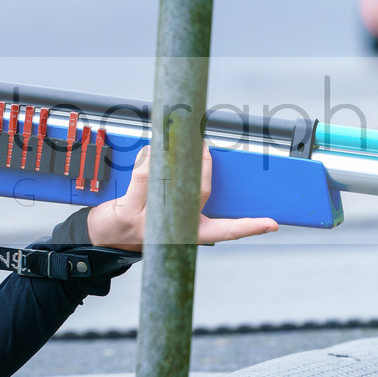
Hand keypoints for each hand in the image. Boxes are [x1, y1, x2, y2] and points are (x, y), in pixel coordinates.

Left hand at [86, 143, 278, 250]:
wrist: (105, 236)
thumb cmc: (141, 222)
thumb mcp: (171, 217)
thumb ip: (190, 198)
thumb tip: (203, 162)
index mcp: (190, 232)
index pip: (226, 231)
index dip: (250, 227)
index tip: (271, 223)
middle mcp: (172, 230)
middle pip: (198, 194)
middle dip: (203, 166)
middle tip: (205, 147)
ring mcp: (149, 221)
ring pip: (165, 180)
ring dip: (169, 155)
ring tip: (174, 140)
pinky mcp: (128, 211)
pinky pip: (142, 175)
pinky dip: (147, 156)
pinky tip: (150, 150)